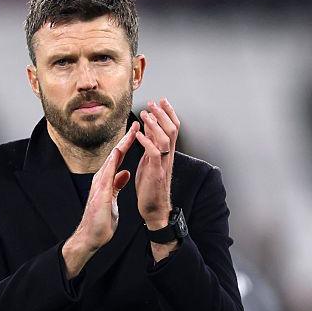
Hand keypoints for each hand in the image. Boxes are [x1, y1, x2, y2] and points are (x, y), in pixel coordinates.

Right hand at [62, 123, 137, 277]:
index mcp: (106, 180)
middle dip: (127, 139)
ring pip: (111, 160)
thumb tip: (125, 173)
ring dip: (121, 146)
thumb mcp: (113, 199)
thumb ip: (117, 184)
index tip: (139, 132)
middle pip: (115, 154)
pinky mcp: (101, 194)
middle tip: (137, 123)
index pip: (119, 158)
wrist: (91, 236)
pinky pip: (107, 175)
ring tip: (131, 133)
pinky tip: (118, 154)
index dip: (129, 144)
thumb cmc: (101, 220)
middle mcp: (102, 179)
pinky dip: (114, 163)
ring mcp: (100, 185)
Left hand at [134, 98, 179, 227]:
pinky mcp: (156, 173)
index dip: (168, 113)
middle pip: (172, 129)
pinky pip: (154, 153)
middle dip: (163, 114)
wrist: (154, 209)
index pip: (172, 128)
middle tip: (154, 103)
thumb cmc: (150, 187)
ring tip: (146, 114)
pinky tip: (139, 134)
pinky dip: (146, 141)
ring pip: (165, 138)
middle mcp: (168, 156)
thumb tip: (148, 129)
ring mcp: (163, 164)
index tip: (161, 101)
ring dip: (155, 124)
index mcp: (166, 153)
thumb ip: (150, 145)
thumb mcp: (150, 161)